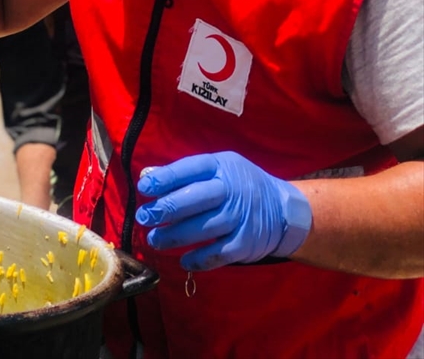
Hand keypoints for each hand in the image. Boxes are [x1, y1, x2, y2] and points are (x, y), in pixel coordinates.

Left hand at [135, 151, 311, 270]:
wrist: (285, 210)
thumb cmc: (239, 185)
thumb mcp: (218, 168)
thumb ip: (186, 173)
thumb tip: (149, 176)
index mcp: (221, 166)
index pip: (188, 169)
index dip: (164, 179)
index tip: (143, 188)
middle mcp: (232, 190)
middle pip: (194, 199)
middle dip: (165, 209)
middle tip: (144, 217)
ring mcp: (241, 218)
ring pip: (203, 228)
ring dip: (174, 236)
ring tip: (154, 240)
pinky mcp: (247, 243)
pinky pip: (218, 254)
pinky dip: (199, 259)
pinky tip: (183, 261)